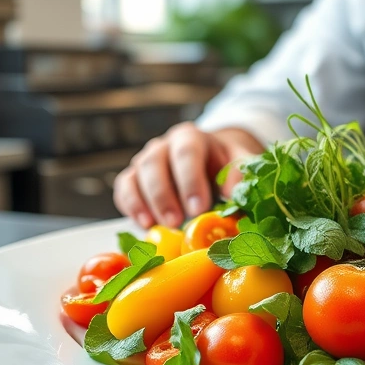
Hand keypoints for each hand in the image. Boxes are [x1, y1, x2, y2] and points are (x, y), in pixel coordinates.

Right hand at [113, 123, 262, 228]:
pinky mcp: (133, 179)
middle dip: (163, 195)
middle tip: (176, 222)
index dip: (190, 181)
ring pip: (135, 177)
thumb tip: (236, 194)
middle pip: (154, 164)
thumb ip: (240, 174)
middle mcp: (163, 146)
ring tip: (159, 227)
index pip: (186, 153)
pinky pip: (124, 190)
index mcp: (190, 137)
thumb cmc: (224, 163)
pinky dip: (131, 207)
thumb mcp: (239, 161)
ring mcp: (144, 161)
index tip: (198, 208)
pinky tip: (144, 225)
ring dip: (145, 204)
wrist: (209, 160)